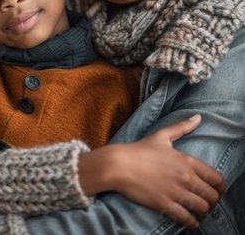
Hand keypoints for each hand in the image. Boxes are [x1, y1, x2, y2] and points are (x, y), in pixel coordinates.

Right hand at [78, 114, 224, 229]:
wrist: (119, 164)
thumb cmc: (140, 149)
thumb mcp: (162, 135)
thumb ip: (182, 127)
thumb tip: (199, 117)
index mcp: (187, 160)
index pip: (216, 178)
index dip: (220, 187)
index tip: (216, 190)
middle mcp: (185, 177)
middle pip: (212, 196)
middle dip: (213, 202)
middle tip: (208, 203)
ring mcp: (175, 192)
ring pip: (202, 208)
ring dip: (204, 213)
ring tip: (199, 213)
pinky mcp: (165, 204)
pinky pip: (186, 219)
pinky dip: (192, 222)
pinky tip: (190, 220)